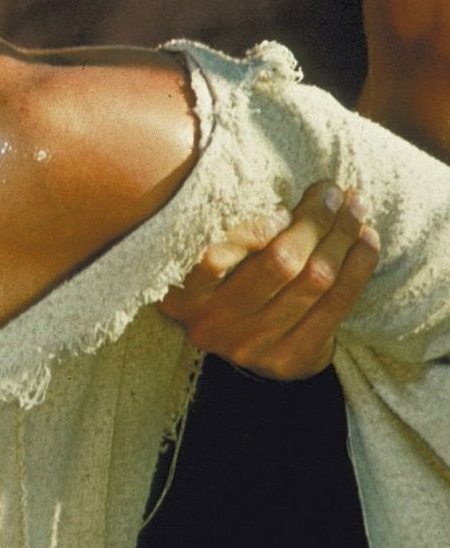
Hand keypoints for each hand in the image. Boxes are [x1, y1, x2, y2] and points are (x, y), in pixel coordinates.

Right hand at [158, 180, 378, 378]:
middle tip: (333, 192)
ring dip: (342, 237)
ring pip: (315, 280)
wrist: (244, 349)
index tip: (284, 205)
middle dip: (313, 220)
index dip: (256, 229)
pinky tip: (366, 241)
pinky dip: (359, 267)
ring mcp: (253, 345)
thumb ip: (224, 234)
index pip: (215, 257)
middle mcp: (212, 323)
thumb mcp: (203, 263)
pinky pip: (338, 305)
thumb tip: (275, 189)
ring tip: (356, 207)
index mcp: (182, 294)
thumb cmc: (223, 285)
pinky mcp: (291, 358)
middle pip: (279, 264)